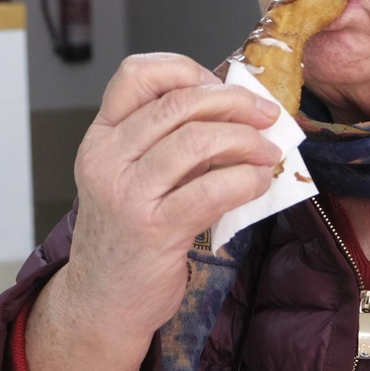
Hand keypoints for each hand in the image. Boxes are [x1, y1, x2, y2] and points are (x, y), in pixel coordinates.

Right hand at [61, 53, 280, 341]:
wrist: (102, 301)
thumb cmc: (126, 236)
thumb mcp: (130, 178)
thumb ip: (166, 142)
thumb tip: (233, 109)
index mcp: (100, 139)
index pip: (135, 74)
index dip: (184, 69)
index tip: (218, 85)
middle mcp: (107, 160)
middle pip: (178, 103)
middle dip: (234, 102)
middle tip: (266, 114)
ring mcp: (126, 195)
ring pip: (197, 141)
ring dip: (247, 141)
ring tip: (268, 152)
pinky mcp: (154, 231)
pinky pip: (211, 190)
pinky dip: (246, 179)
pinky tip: (259, 182)